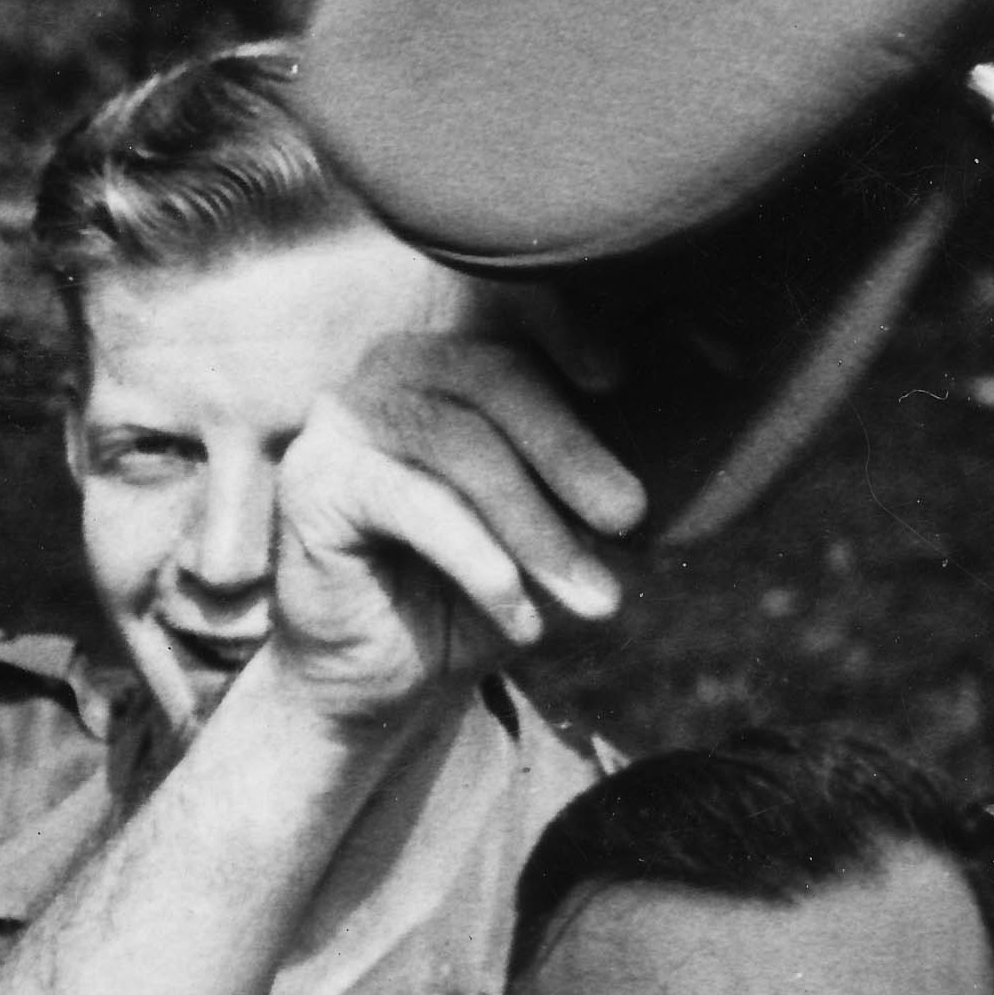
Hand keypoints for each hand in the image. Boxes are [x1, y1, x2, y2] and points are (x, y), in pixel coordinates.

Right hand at [263, 331, 643, 741]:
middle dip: (571, 450)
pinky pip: (411, 504)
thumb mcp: (555, 529)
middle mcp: (390, 372)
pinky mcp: (311, 483)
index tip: (619, 378)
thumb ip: (596, 482)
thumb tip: (682, 455)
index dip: (564, 326)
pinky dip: (476, 558)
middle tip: (628, 519)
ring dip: (533, 523)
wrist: (382, 683)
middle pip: (493, 376)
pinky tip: (517, 613)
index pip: (509, 312)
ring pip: (458, 443)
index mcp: (452, 361)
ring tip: (587, 595)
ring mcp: (341, 422)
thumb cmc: (474, 596)